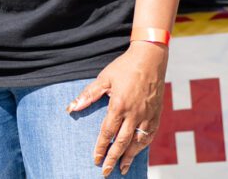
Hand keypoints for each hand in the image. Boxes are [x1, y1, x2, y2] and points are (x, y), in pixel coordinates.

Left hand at [66, 42, 167, 176]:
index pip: (107, 132)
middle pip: (121, 142)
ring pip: (136, 143)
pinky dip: (141, 147)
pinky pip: (148, 136)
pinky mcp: (156, 116)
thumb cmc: (124, 67)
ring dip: (128, 158)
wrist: (150, 59)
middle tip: (105, 172)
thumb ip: (88, 94)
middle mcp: (133, 114)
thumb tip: (72, 107)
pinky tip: (136, 153)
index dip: (100, 147)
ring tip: (122, 169)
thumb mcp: (104, 78)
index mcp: (118, 105)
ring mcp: (146, 116)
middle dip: (112, 159)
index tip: (94, 159)